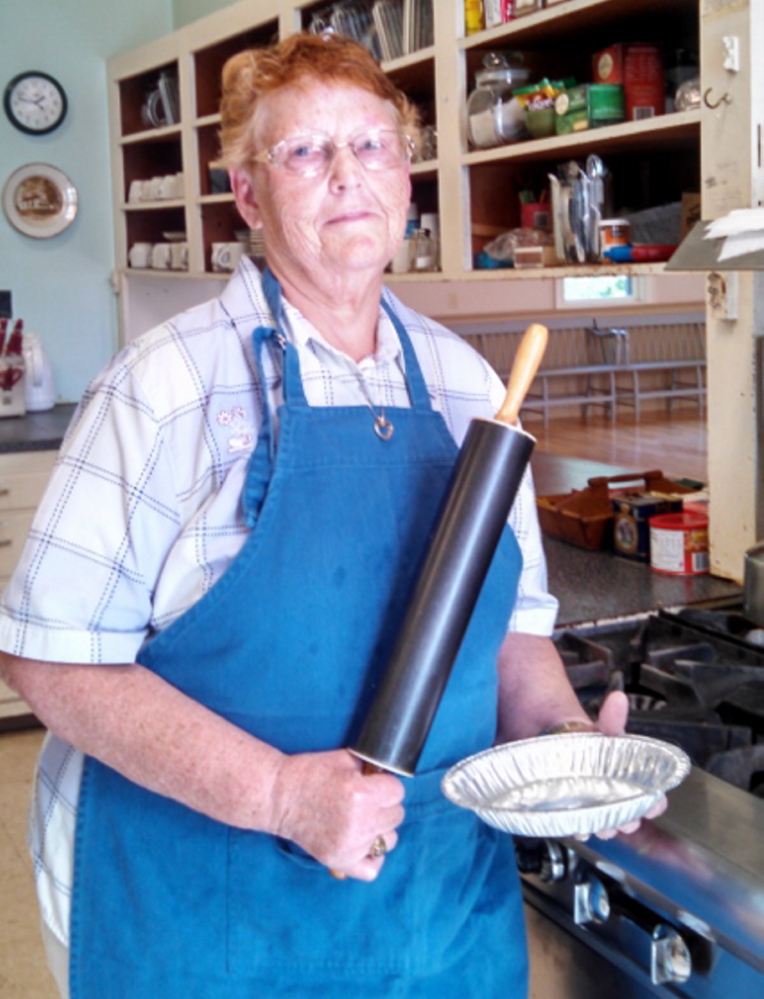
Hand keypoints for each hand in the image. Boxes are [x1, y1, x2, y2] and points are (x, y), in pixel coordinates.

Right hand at [269, 749, 404, 880]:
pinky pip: (372, 869)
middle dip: (384, 804)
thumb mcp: (344, 759)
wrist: (279, 797)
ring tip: (363, 819)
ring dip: (381, 828)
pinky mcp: (339, 860)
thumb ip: (371, 768)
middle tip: (367, 800)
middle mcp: (360, 822)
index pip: (397, 792)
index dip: (386, 785)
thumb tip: (389, 776)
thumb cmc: (310, 773)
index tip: (376, 784)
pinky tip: (364, 843)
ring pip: (390, 840)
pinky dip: (373, 858)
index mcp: (362, 794)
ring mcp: (351, 845)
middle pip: (396, 815)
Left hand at [578, 689, 667, 840]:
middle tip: (624, 817)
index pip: (655, 801)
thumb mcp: (604, 730)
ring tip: (601, 823)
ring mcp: (601, 810)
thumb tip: (618, 697)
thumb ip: (612, 719)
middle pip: (631, 818)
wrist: (563, 748)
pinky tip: (579, 825)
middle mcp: (621, 800)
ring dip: (606, 828)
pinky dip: (582, 829)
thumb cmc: (592, 743)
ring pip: (609, 827)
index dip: (655, 805)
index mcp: (634, 783)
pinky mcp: (581, 815)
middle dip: (629, 820)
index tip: (653, 804)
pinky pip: (585, 828)